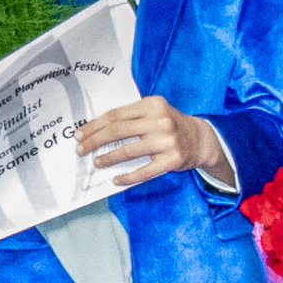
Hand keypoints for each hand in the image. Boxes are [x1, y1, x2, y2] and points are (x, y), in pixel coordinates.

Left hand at [75, 96, 229, 187]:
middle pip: (118, 130)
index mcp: (153, 104)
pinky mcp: (173, 160)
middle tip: (81, 149)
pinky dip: (127, 177)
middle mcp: (160, 120)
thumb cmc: (171, 125)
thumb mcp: (155, 112)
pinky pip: (144, 171)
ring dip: (108, 158)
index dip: (95, 125)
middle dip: (95, 141)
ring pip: (128, 151)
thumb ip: (132, 116)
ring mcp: (167, 141)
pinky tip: (116, 179)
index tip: (80, 133)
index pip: (116, 114)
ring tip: (96, 162)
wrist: (202, 139)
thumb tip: (98, 129)